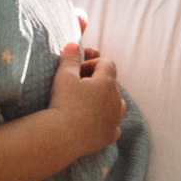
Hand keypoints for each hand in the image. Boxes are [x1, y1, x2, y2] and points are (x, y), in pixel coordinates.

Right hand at [46, 40, 122, 155]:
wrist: (62, 136)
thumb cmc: (63, 102)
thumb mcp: (64, 75)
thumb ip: (70, 58)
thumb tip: (73, 44)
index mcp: (107, 82)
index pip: (106, 63)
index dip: (92, 63)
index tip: (78, 70)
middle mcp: (117, 99)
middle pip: (113, 83)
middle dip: (98, 81)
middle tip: (78, 85)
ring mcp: (115, 119)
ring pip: (117, 104)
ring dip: (106, 100)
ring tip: (87, 103)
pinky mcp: (110, 135)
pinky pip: (114, 125)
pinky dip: (106, 122)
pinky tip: (94, 123)